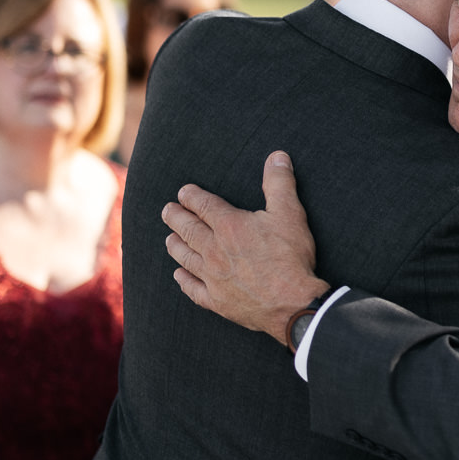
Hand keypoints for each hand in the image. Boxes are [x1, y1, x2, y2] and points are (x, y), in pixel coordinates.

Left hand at [165, 152, 329, 340]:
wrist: (292, 303)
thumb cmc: (291, 257)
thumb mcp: (290, 213)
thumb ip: (280, 183)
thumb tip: (277, 156)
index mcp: (229, 226)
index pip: (204, 205)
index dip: (191, 196)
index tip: (183, 192)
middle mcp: (214, 250)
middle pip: (189, 230)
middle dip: (176, 217)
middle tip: (166, 211)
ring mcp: (213, 277)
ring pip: (186, 257)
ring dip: (176, 246)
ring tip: (169, 239)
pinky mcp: (217, 301)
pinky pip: (193, 289)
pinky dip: (184, 281)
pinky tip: (179, 276)